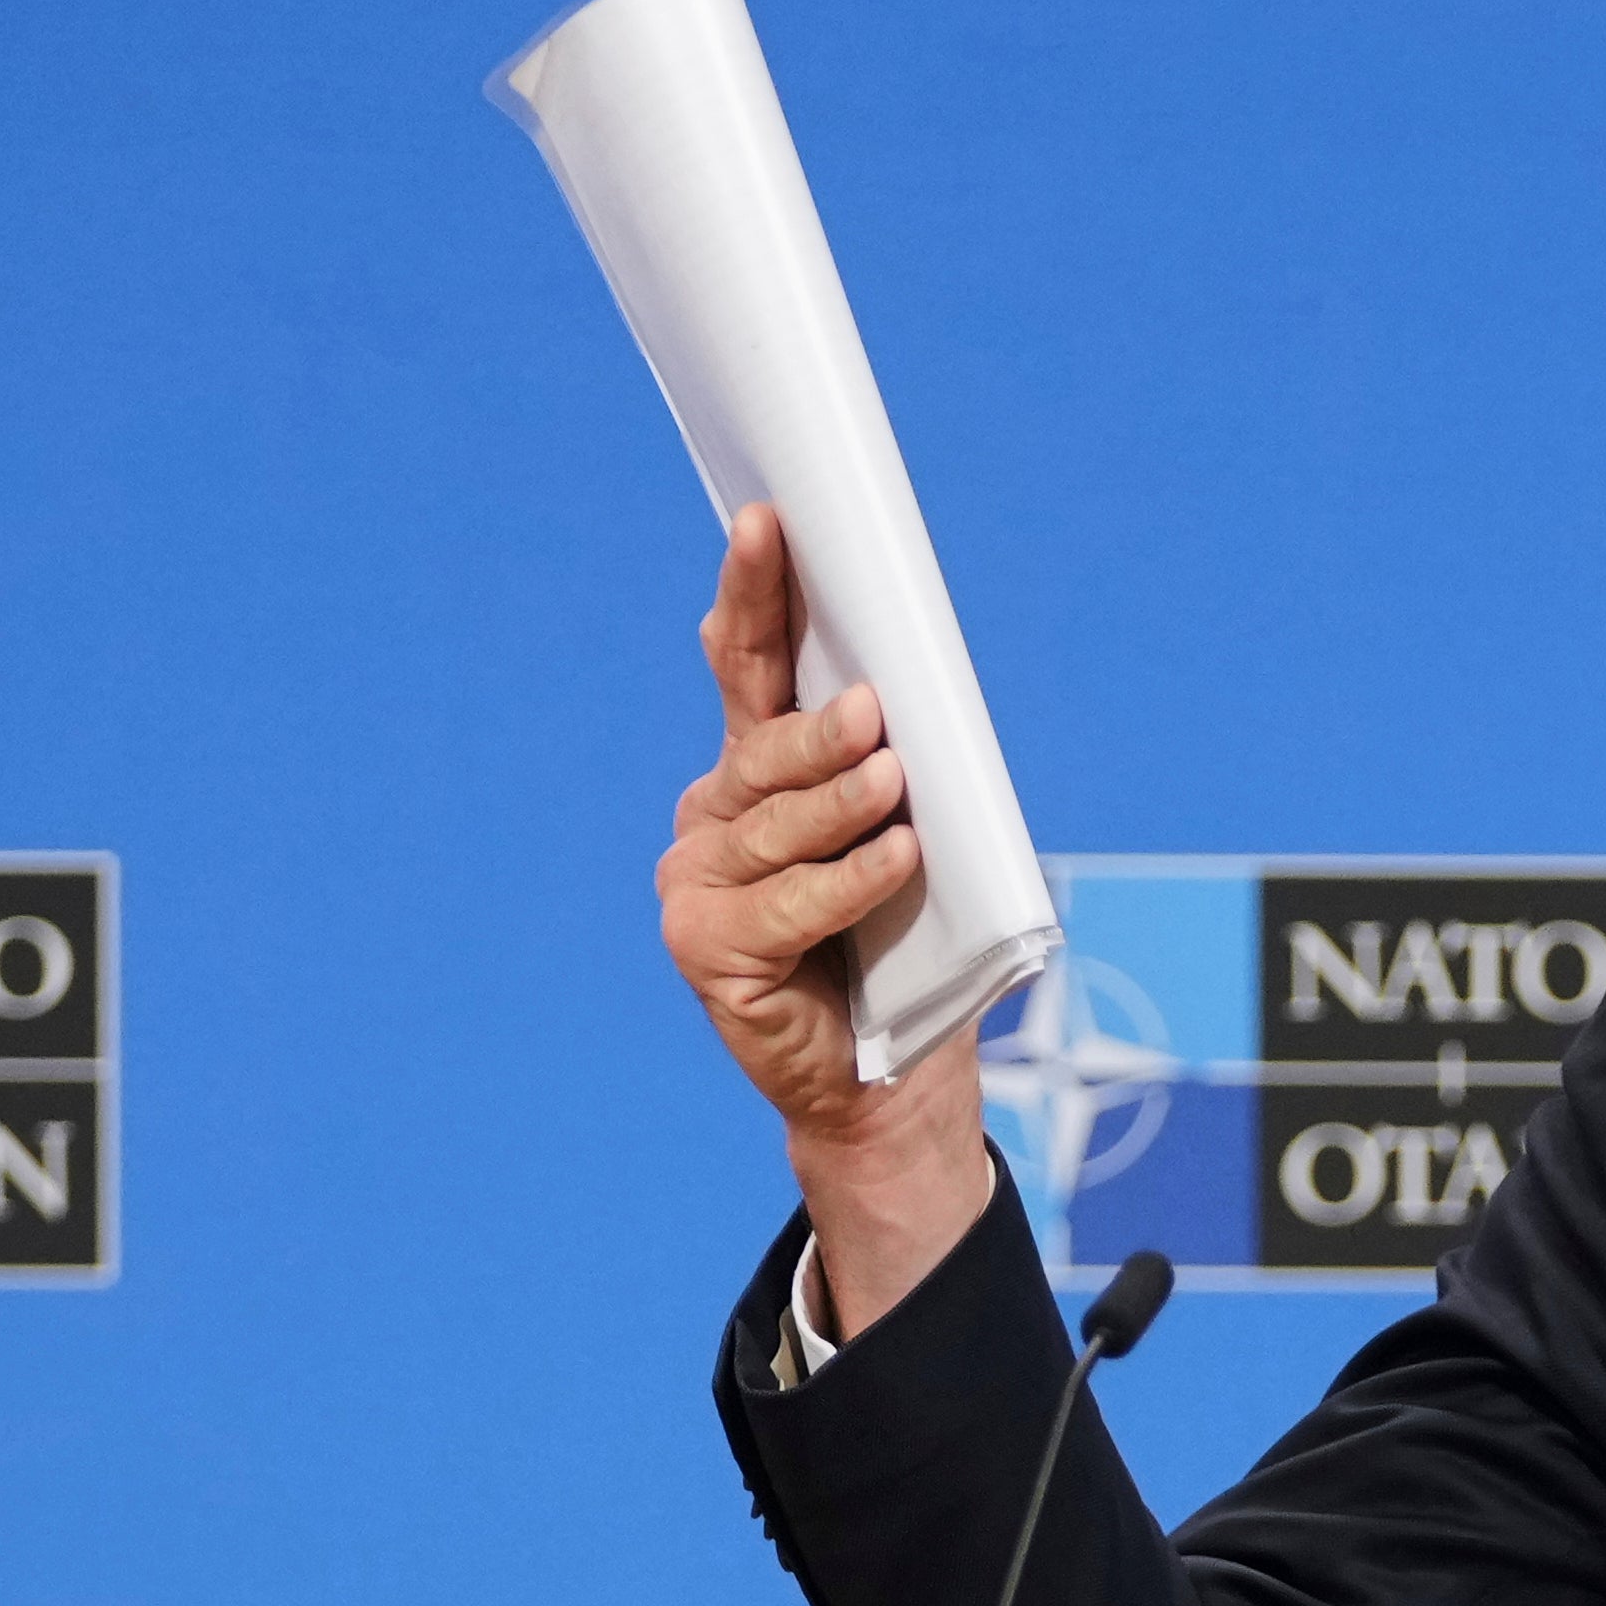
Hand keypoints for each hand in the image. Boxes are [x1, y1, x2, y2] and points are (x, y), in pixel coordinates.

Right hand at [658, 505, 997, 1337]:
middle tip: (874, 709)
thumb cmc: (906, 954)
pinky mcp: (706, 949)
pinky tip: (892, 861)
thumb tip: (904, 701)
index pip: (744, 668)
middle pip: (761, 748)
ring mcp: (697, 885)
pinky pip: (785, 901)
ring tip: (893, 789)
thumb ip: (889, 773)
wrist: (891, 1082)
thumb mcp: (908, 842)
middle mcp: (713, 821)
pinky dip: (847, 881)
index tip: (767, 524)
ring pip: (773, 825)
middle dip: (818, 727)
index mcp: (756, 777)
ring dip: (843, 804)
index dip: (753, 596)